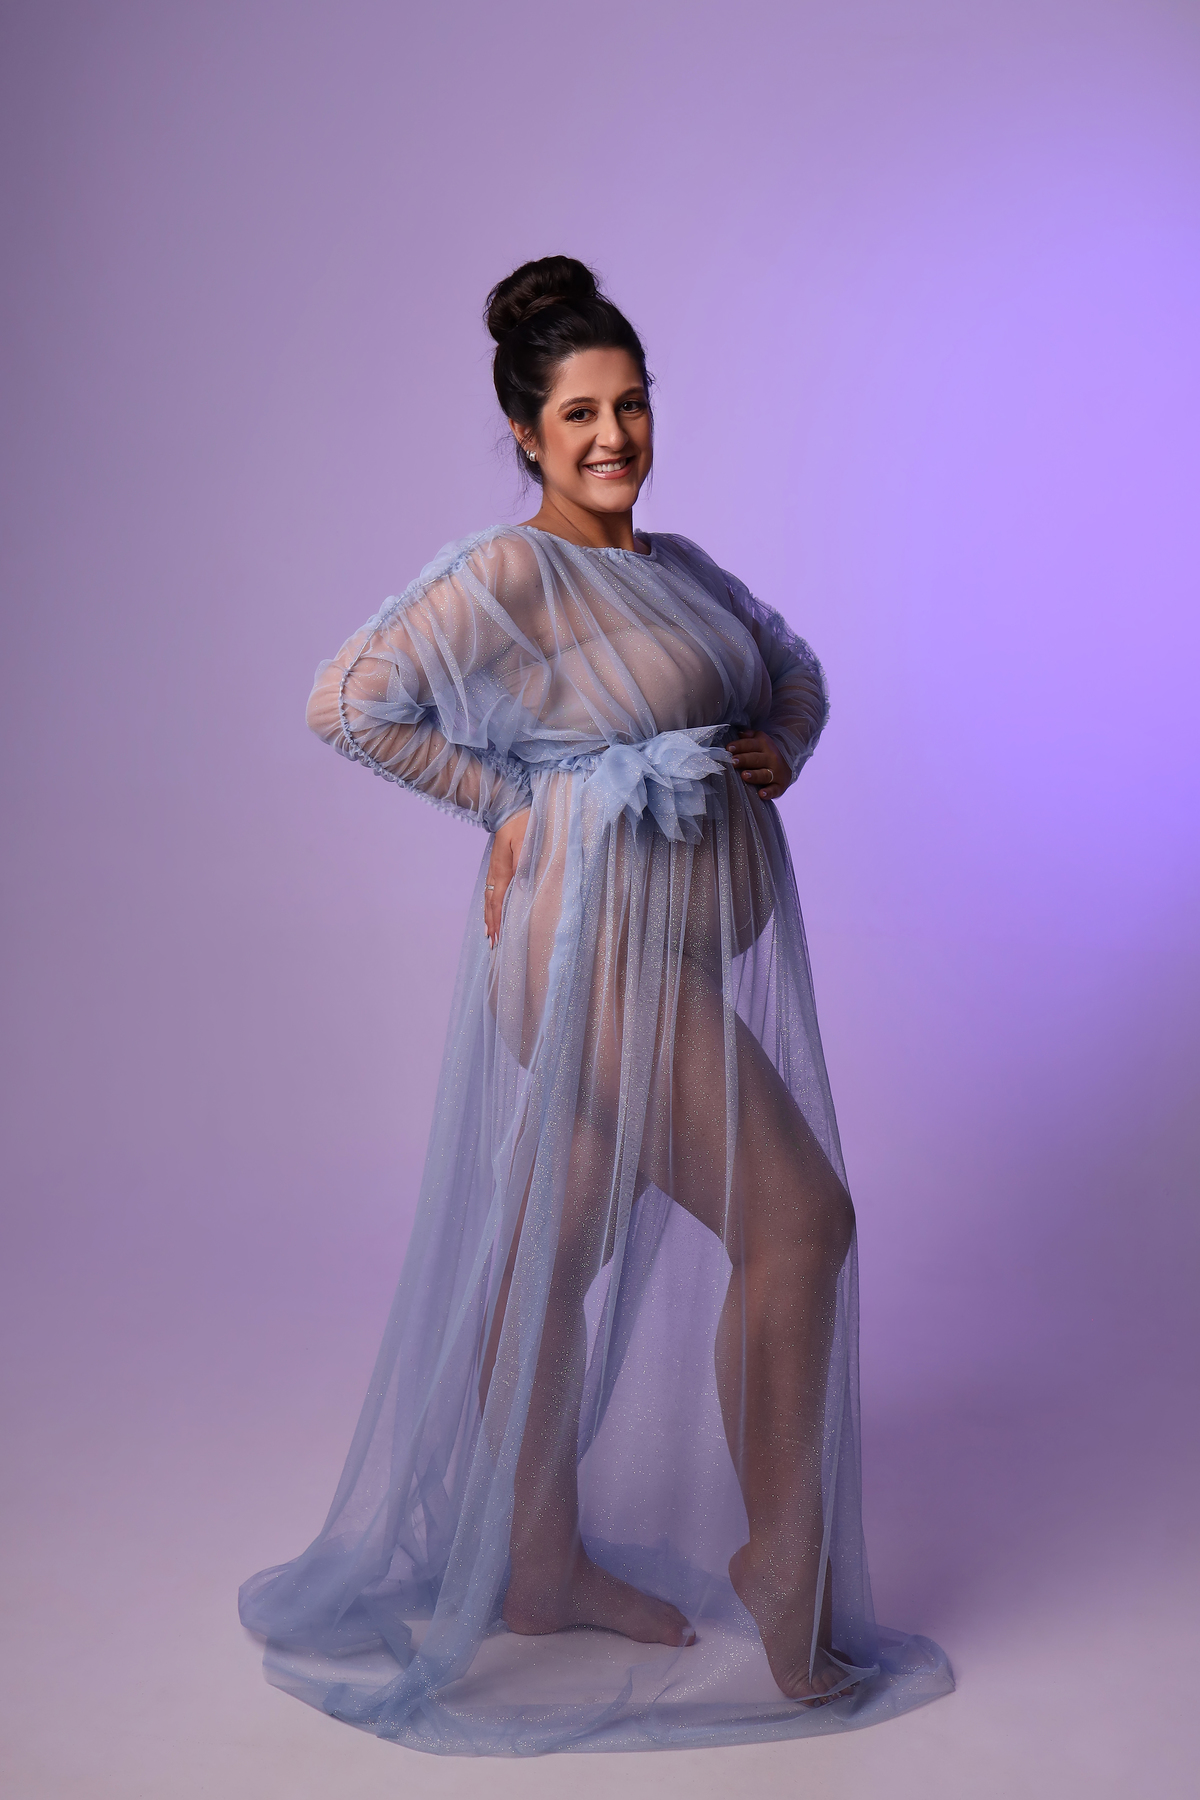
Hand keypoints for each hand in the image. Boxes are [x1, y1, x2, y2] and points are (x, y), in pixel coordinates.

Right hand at [484, 808, 530, 947]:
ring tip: (489, 934)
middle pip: (490, 904)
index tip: (497, 936)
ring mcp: (494, 871)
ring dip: (489, 918)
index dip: (498, 920)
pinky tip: (491, 913)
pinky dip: (490, 906)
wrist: (511, 810)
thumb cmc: (523, 824)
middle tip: (492, 943)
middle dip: (491, 924)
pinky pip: (491, 891)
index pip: (499, 901)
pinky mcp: (497, 868)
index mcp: (502, 869)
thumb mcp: (526, 840)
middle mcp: (495, 873)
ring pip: (489, 899)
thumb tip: (521, 885)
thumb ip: (523, 861)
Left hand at [729, 729, 790, 801]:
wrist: (788, 765)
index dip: (739, 746)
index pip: (750, 744)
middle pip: (756, 758)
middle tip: (733, 761)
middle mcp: (771, 758)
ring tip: (744, 775)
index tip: (729, 748)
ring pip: (764, 774)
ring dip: (754, 775)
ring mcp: (776, 773)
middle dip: (744, 759)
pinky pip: (774, 790)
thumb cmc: (766, 753)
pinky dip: (769, 793)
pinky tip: (761, 794)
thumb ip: (749, 737)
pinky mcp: (780, 786)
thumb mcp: (760, 740)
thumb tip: (739, 733)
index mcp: (764, 746)